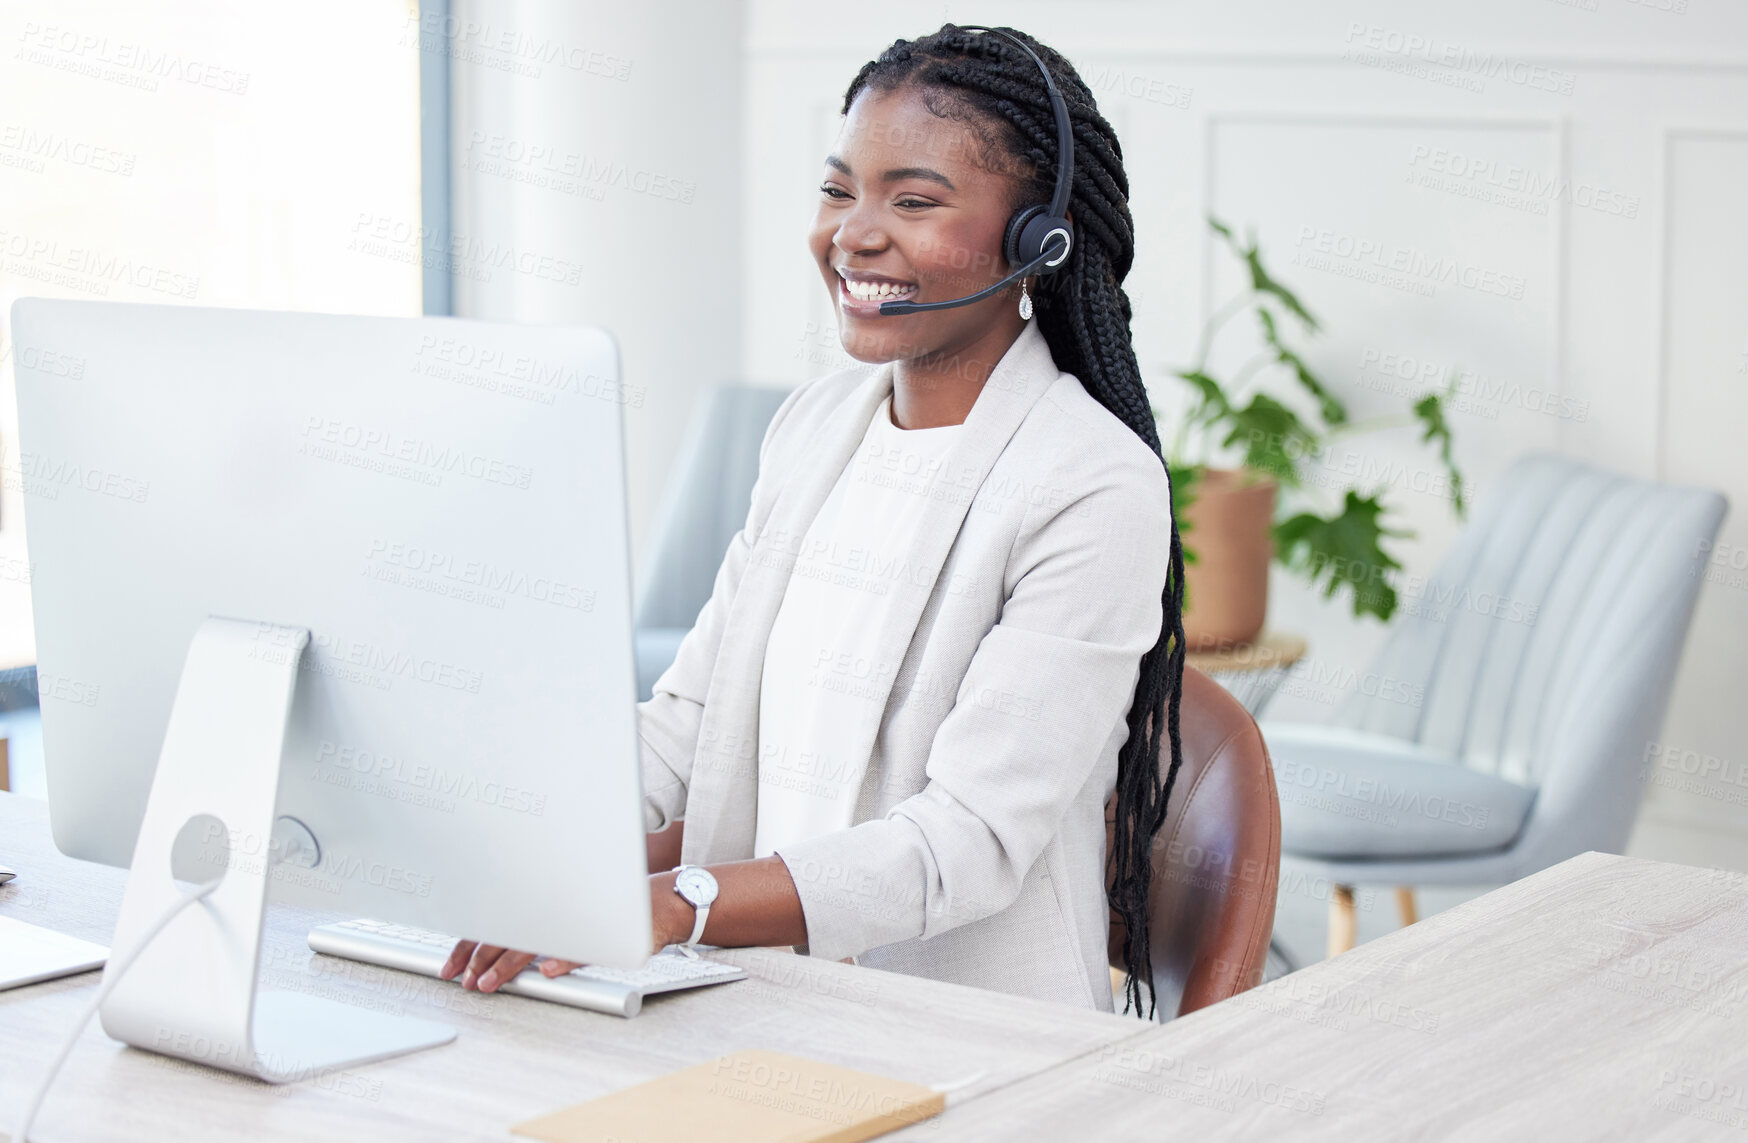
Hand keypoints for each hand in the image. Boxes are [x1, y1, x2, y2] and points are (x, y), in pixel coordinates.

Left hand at [438, 880, 685, 992]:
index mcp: (540, 903)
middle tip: (463, 980)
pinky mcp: (606, 934)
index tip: (451, 968)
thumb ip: (534, 926)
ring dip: (507, 964)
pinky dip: (563, 959)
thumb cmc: (606, 907)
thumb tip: (491, 947)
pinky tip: (547, 971)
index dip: (468, 945)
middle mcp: (554, 908)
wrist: (658, 903)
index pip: (496, 921)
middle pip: (506, 932)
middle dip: (478, 957)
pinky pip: (581, 948)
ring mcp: (578, 920)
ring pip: (534, 941)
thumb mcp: (565, 913)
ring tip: (488, 982)